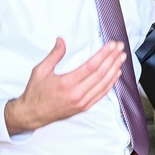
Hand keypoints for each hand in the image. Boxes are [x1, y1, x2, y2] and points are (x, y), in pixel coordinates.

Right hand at [5, 38, 124, 134]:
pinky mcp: (85, 107)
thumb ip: (53, 55)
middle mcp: (77, 94)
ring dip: (114, 69)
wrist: (32, 114)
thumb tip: (61, 40)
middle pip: (101, 74)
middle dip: (112, 59)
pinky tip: (116, 74)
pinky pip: (102, 94)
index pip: (91, 66)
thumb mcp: (40, 71)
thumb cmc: (35, 92)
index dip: (104, 54)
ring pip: (104, 84)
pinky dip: (111, 83)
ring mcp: (83, 102)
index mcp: (67, 83)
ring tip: (121, 58)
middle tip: (120, 48)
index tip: (112, 45)